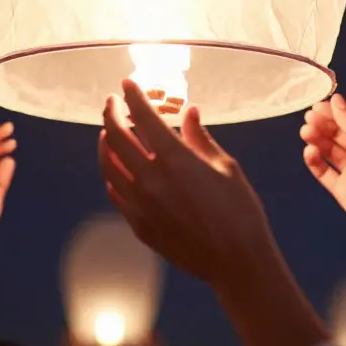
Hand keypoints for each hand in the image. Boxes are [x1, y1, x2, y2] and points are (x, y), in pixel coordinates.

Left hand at [98, 80, 276, 288]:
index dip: (132, 96)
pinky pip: (115, 192)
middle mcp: (149, 179)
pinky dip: (113, 173)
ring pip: (108, 164)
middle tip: (112, 103)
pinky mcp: (138, 225)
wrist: (235, 262)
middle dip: (111, 113)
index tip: (127, 84)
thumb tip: (188, 112)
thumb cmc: (239, 211)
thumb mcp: (226, 167)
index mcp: (174, 159)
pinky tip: (118, 168)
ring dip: (106, 142)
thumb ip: (201, 137)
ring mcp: (139, 204)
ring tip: (109, 132)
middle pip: (115, 136)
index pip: (143, 117)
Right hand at [299, 95, 345, 247]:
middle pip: (338, 133)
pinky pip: (324, 172)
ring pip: (329, 150)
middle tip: (309, 118)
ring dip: (317, 139)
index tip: (317, 106)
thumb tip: (337, 101)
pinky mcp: (342, 189)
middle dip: (323, 124)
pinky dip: (315, 161)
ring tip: (306, 132)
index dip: (335, 112)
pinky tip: (309, 152)